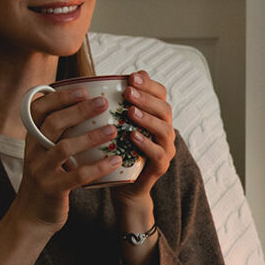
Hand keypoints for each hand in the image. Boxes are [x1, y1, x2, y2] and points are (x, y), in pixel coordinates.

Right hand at [15, 86, 123, 232]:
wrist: (32, 215)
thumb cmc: (47, 178)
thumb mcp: (46, 153)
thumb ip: (59, 133)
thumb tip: (87, 107)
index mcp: (32, 138)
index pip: (39, 109)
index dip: (60, 97)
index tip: (83, 90)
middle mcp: (33, 151)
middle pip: (53, 123)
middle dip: (79, 110)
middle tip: (103, 102)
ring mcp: (41, 170)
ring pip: (64, 148)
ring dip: (90, 137)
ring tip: (113, 130)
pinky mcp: (52, 189)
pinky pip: (77, 175)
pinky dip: (98, 167)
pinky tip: (116, 160)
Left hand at [110, 70, 175, 211]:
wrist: (123, 187)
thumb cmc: (117, 151)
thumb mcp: (115, 125)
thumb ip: (114, 106)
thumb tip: (98, 81)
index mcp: (155, 116)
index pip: (160, 94)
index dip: (149, 84)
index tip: (131, 77)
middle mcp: (165, 130)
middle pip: (164, 109)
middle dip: (146, 98)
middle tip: (128, 92)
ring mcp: (165, 149)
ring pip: (165, 130)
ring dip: (147, 119)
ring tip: (131, 112)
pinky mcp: (160, 166)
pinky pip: (158, 154)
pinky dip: (146, 144)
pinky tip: (132, 137)